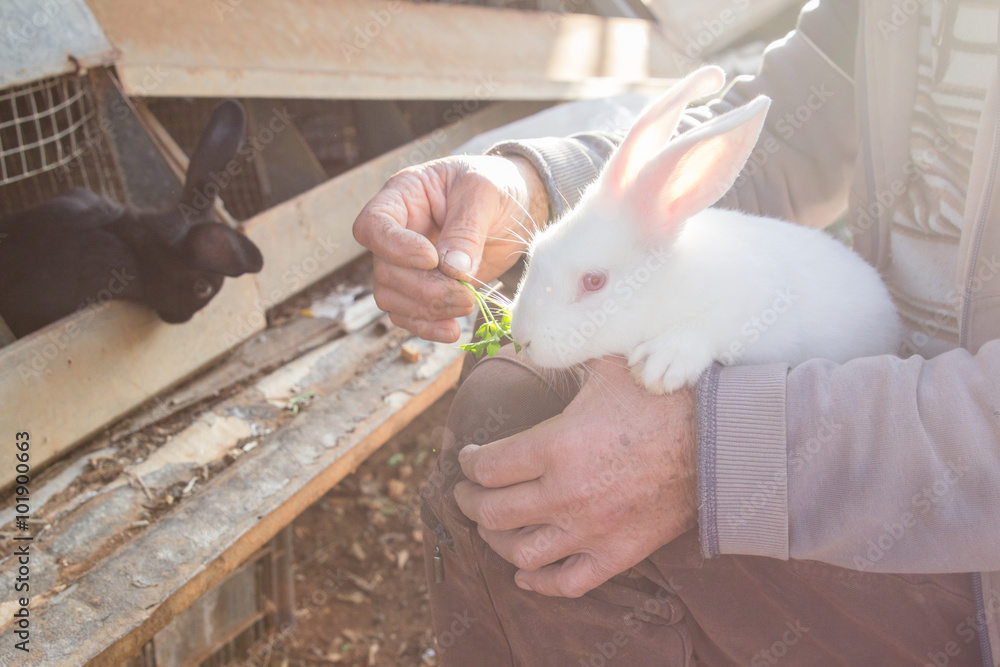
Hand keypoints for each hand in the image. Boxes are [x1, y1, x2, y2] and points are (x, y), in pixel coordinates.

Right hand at [352, 155, 548, 342]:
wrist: (517, 206)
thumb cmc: (496, 185)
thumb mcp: (484, 193)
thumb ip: (467, 229)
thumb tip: (452, 270)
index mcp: (403, 196)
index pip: (373, 225)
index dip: (395, 248)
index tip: (432, 258)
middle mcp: (398, 231)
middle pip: (385, 269)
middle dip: (424, 288)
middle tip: (465, 295)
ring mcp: (408, 263)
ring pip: (391, 297)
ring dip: (426, 310)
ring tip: (466, 305)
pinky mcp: (425, 288)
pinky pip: (408, 314)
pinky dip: (427, 327)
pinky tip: (452, 330)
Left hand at [454, 357, 697, 597]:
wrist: (718, 440)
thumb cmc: (662, 398)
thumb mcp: (607, 365)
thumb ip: (566, 353)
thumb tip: (538, 337)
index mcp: (556, 445)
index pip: (486, 466)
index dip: (466, 462)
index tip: (466, 457)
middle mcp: (565, 493)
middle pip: (491, 511)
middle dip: (469, 501)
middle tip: (466, 492)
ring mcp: (590, 530)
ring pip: (519, 552)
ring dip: (494, 541)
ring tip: (490, 528)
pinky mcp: (617, 554)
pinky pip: (566, 583)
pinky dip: (539, 583)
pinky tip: (525, 574)